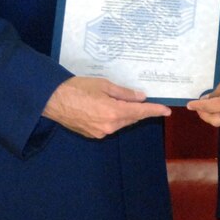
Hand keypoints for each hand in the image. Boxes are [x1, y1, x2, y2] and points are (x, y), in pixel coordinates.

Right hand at [43, 76, 170, 138]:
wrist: (53, 100)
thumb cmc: (77, 88)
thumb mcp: (104, 85)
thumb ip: (124, 93)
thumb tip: (140, 97)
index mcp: (114, 112)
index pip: (140, 112)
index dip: (154, 111)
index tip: (166, 110)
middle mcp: (109, 126)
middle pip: (131, 119)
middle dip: (138, 111)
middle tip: (143, 101)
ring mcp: (100, 132)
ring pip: (120, 123)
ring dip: (125, 114)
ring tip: (122, 102)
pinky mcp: (92, 134)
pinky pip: (109, 126)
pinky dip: (113, 119)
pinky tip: (108, 109)